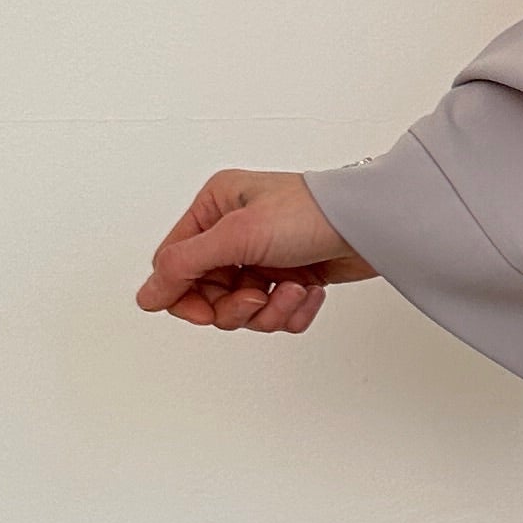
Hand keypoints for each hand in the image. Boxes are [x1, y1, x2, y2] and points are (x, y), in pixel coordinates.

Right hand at [136, 169, 374, 337]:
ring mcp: (264, 256)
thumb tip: (147, 296)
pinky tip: (312, 291)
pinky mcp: (292, 276)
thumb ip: (185, 265)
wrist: (375, 224)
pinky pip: (276, 314)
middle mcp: (235, 231)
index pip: (174, 264)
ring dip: (271, 310)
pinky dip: (294, 311)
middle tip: (260, 297)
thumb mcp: (238, 235)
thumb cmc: (312, 213)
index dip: (184, 296)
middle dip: (237, 307)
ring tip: (296, 288)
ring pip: (243, 310)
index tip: (206, 314)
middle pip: (208, 294)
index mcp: (214, 208)